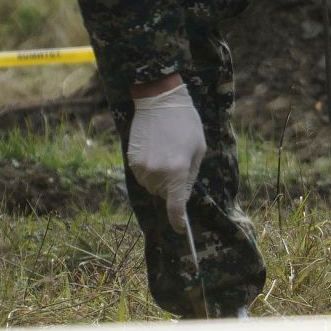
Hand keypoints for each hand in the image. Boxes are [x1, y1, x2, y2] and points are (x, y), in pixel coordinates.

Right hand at [126, 80, 205, 231]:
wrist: (159, 101)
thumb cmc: (186, 123)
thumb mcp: (199, 149)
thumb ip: (191, 175)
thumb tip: (182, 195)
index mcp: (178, 171)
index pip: (176, 207)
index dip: (178, 221)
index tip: (181, 229)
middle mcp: (158, 173)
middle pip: (164, 195)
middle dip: (172, 186)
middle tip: (178, 162)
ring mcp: (142, 168)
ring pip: (152, 187)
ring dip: (160, 178)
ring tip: (166, 153)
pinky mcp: (132, 161)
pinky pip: (142, 176)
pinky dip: (149, 171)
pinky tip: (154, 151)